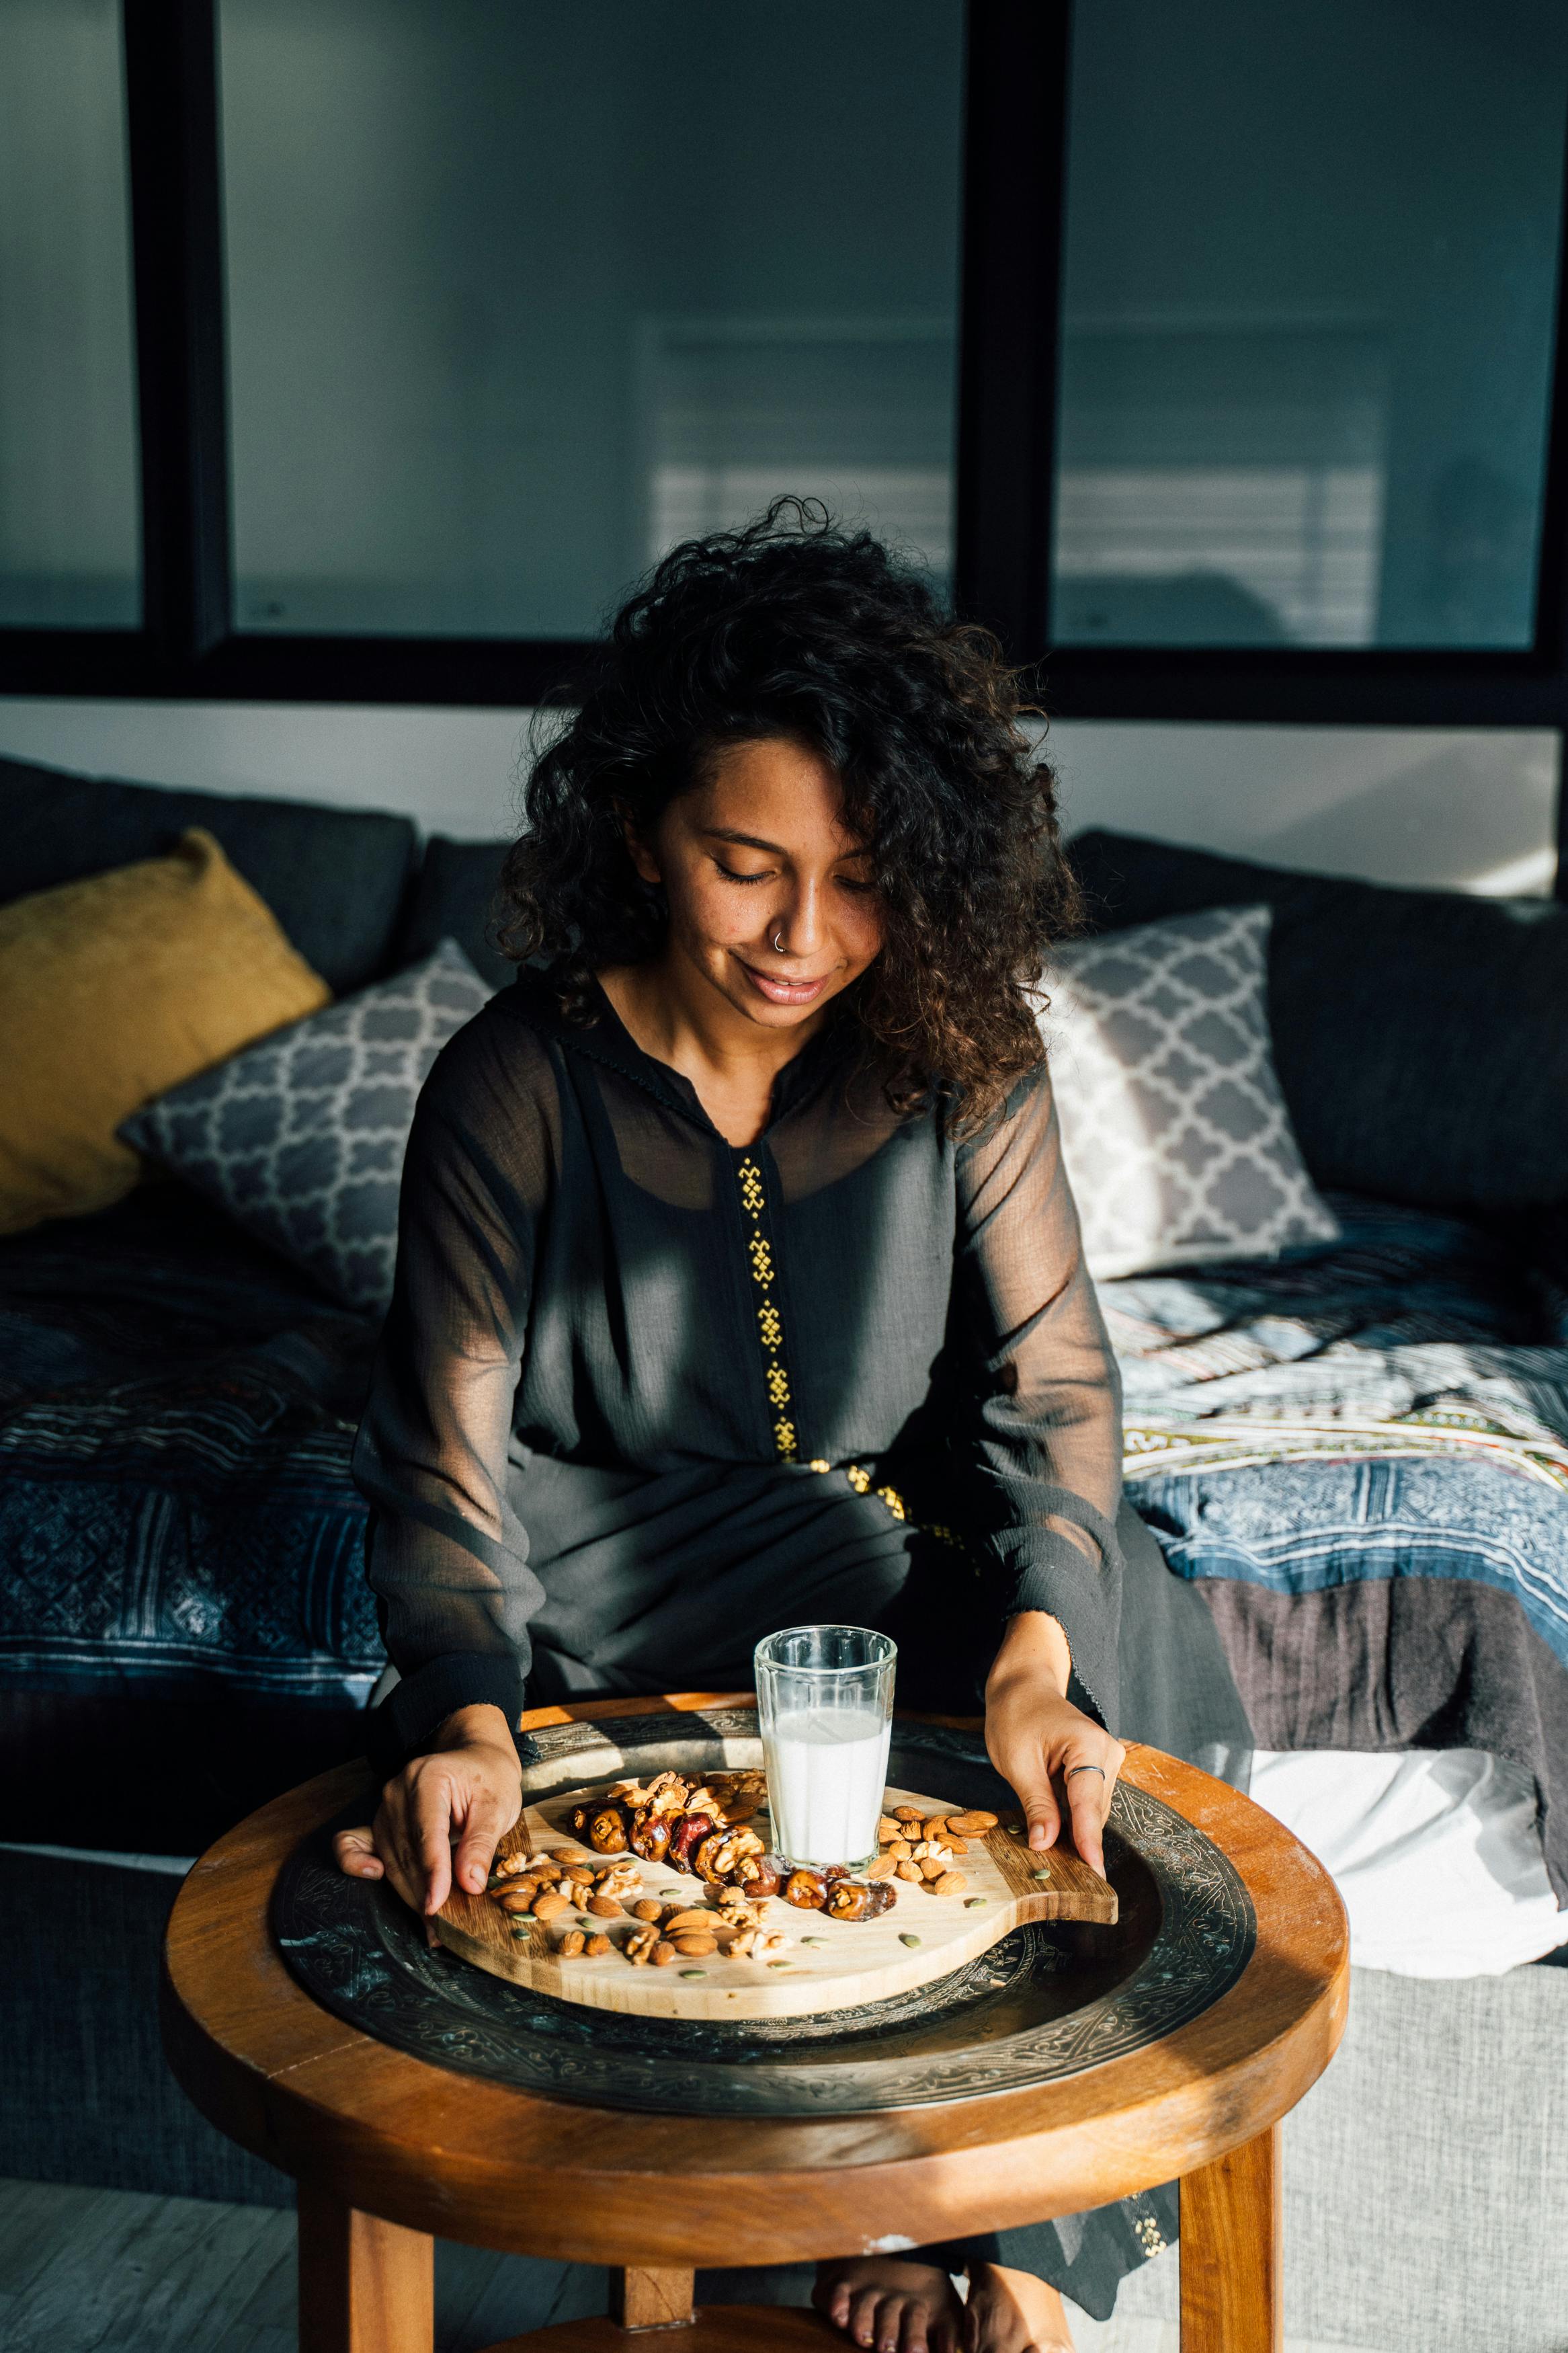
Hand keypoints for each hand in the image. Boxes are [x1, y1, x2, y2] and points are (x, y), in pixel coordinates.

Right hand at [333, 1701, 522, 1920]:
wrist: (475, 1759)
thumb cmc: (489, 1779)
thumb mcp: (499, 1806)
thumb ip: (481, 1843)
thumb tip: (469, 1883)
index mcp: (429, 1778)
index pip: (427, 1834)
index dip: (432, 1873)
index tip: (438, 1906)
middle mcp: (398, 1791)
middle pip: (406, 1852)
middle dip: (423, 1892)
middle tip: (442, 1927)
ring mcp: (384, 1806)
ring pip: (390, 1858)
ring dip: (408, 1891)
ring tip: (430, 1922)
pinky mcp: (379, 1820)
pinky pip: (353, 1842)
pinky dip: (356, 1863)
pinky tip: (372, 1877)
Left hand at [983, 1612, 1124, 1879]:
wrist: (1024, 1685)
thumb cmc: (1015, 1715)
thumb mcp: (1017, 1763)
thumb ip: (1036, 1804)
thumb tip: (1045, 1844)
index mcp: (1088, 1746)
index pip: (1089, 1805)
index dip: (1089, 1843)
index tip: (1095, 1875)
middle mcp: (1107, 1752)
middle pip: (1094, 1812)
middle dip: (1080, 1844)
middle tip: (1068, 1880)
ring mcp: (1108, 1758)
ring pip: (1093, 1810)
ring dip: (1077, 1832)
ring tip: (1060, 1862)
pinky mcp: (1101, 1765)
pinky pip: (1089, 1801)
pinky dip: (1075, 1818)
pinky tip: (1060, 1834)